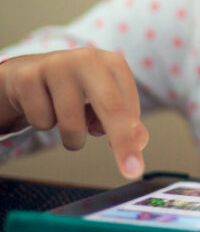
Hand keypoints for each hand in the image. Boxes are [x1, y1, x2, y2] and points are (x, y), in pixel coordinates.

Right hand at [0, 49, 147, 178]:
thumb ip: (126, 122)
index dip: (131, 136)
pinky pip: (41, 121)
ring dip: (72, 137)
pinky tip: (43, 105)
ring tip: (68, 121)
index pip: (129, 105)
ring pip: (71, 123)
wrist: (29, 74)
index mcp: (113, 64)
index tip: (136, 164)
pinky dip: (43, 123)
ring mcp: (56, 65)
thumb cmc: (75, 91)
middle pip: (111, 107)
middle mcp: (87, 60)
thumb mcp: (104, 102)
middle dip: (122, 142)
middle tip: (131, 171)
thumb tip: (140, 141)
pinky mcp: (28, 77)